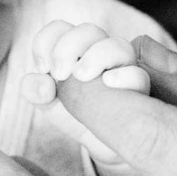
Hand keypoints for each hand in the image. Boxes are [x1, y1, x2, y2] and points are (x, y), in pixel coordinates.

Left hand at [21, 21, 149, 175]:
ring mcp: (123, 70)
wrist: (107, 146)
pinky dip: (123, 77)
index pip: (60, 29)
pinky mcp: (139, 91)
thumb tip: (37, 81)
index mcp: (75, 52)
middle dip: (69, 47)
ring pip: (118, 46)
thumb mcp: (52, 107)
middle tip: (59, 73)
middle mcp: (100, 55)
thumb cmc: (79, 116)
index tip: (42, 67)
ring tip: (81, 76)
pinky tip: (108, 84)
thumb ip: (37, 92)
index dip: (47, 41)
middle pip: (88, 31)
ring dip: (96, 57)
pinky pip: (138, 76)